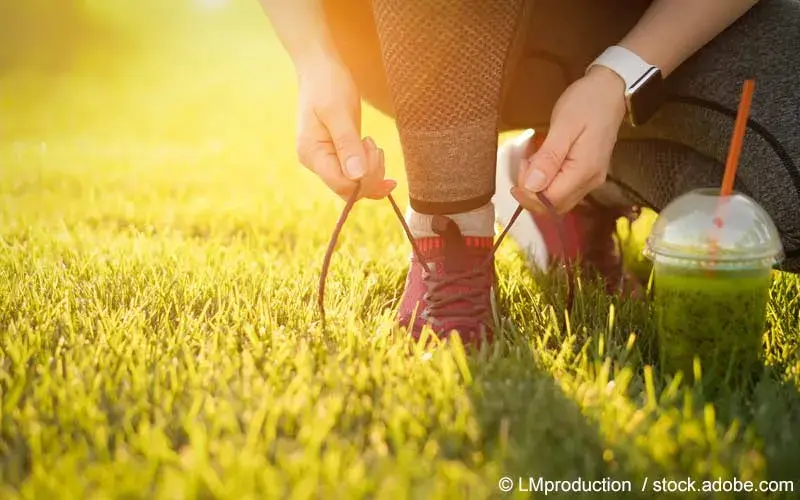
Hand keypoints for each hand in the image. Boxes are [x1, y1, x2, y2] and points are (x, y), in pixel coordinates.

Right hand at [295, 55, 395, 200]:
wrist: (320, 68)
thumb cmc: (328, 85)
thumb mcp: (340, 112)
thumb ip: (347, 144)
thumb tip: (357, 176)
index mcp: (312, 154)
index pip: (342, 185)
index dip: (364, 179)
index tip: (373, 151)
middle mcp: (316, 162)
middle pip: (349, 190)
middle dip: (370, 175)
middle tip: (374, 146)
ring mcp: (325, 160)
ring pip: (354, 184)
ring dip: (371, 170)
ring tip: (371, 143)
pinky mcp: (336, 155)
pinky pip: (354, 174)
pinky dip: (369, 169)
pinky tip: (374, 153)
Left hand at [511, 66, 626, 213]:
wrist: (610, 90)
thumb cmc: (587, 103)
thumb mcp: (563, 126)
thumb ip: (548, 158)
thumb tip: (532, 186)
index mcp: (584, 171)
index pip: (550, 201)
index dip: (529, 194)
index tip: (519, 173)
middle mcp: (590, 181)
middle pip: (554, 206)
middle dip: (532, 192)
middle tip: (526, 163)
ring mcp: (591, 179)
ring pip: (558, 200)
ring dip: (539, 187)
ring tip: (534, 158)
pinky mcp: (588, 173)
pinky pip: (564, 189)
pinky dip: (548, 182)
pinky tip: (544, 162)